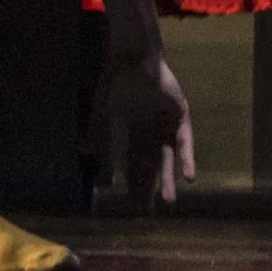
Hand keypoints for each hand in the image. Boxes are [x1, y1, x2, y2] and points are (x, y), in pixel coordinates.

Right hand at [91, 51, 194, 207]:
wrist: (134, 59)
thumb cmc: (116, 83)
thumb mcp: (104, 110)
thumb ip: (96, 130)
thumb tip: (83, 151)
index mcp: (132, 132)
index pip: (132, 163)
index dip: (132, 182)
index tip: (130, 204)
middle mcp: (150, 133)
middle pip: (150, 166)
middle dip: (149, 187)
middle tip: (149, 211)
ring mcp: (167, 126)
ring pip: (168, 159)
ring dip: (168, 179)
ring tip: (169, 201)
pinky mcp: (181, 117)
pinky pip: (185, 142)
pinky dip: (186, 158)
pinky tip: (188, 177)